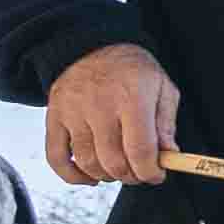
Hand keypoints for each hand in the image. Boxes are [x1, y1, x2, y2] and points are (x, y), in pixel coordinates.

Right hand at [44, 41, 184, 186]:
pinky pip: (56, 157)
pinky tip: (90, 177)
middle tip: (139, 172)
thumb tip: (169, 155)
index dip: (150, 171)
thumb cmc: (133, 71)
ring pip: (87, 162)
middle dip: (131, 176)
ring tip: (119, 169)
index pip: (140, 149)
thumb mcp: (162, 87)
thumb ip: (166, 123)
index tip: (157, 175)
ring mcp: (73, 112)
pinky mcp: (54, 117)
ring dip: (106, 176)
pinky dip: (72, 175)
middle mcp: (100, 106)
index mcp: (132, 98)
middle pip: (113, 161)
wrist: (92, 46)